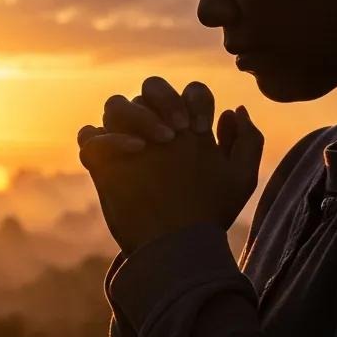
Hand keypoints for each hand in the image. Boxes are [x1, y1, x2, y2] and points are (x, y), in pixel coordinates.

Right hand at [77, 78, 262, 253]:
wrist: (177, 248)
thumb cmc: (209, 214)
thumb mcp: (239, 180)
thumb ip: (247, 142)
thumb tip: (232, 109)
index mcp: (187, 129)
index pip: (188, 91)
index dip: (194, 99)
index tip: (201, 128)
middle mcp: (155, 131)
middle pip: (149, 88)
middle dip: (163, 98)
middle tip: (176, 131)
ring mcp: (127, 145)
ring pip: (115, 105)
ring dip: (134, 114)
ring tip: (151, 144)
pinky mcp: (102, 165)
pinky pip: (89, 135)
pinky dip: (104, 138)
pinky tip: (131, 153)